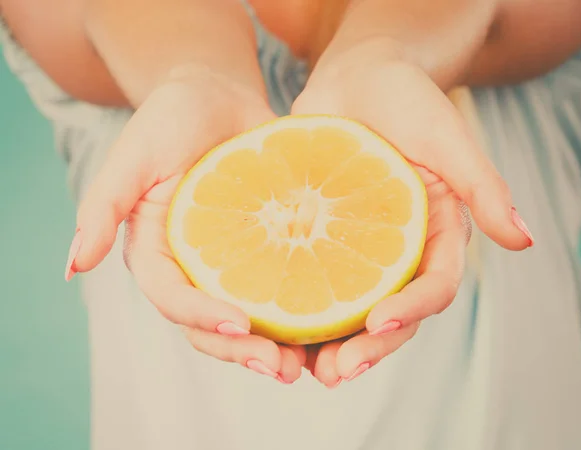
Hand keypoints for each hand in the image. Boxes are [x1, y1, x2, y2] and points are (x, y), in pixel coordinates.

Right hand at [65, 68, 305, 383]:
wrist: (218, 96)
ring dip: (275, 347)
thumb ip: (101, 207)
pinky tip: (331, 325)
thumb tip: (72, 268)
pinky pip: (285, 286)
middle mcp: (195, 266)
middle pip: (210, 325)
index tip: (239, 324)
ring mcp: (235, 262)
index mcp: (158, 252)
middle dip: (242, 350)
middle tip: (281, 368)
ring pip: (249, 318)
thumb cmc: (171, 118)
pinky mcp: (269, 250)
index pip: (173, 297)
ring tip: (308, 365)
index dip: (201, 316)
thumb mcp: (134, 156)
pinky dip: (304, 311)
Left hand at [293, 57, 533, 386]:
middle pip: (389, 312)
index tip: (378, 325)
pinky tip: (269, 324)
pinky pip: (307, 275)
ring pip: (346, 305)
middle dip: (366, 347)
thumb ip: (482, 188)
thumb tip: (524, 240)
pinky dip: (292, 303)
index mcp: (436, 234)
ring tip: (300, 368)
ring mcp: (357, 245)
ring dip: (327, 342)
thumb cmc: (407, 99)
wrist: (357, 76)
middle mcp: (398, 248)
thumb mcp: (448, 138)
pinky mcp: (321, 236)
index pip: (432, 286)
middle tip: (334, 373)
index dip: (410, 310)